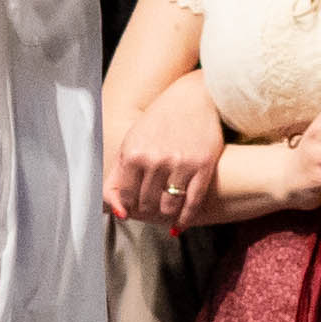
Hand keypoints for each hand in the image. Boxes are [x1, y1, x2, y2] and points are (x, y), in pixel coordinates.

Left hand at [104, 71, 226, 231]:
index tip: (131, 210)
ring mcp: (180, 164)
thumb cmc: (159, 121)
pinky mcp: (203, 167)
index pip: (125, 196)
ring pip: (168, 207)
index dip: (127, 207)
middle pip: (146, 204)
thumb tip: (117, 211)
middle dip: (146, 211)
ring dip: (165, 215)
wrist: (193, 98)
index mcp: (133, 153)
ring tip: (164, 213)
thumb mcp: (132, 140)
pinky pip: (192, 203)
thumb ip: (119, 174)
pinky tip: (180, 223)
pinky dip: (185, 219)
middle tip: (150, 210)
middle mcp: (155, 159)